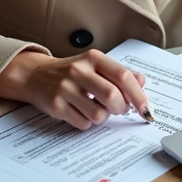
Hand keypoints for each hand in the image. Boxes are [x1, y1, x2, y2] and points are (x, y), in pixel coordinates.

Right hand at [0, 49, 149, 129]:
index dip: (138, 95)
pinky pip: (83, 123)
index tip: (146, 109)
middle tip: (119, 109)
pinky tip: (81, 112)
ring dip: (103, 117)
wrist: (35, 75)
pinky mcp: (55, 105)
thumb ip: (118, 73)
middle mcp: (78, 70)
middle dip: (121, 109)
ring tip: (96, 108)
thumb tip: (142, 82)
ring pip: (98, 114)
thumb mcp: (95, 66)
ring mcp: (65, 88)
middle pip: (112, 96)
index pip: (122, 75)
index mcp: (93, 58)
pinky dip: (87, 123)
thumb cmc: (71, 72)